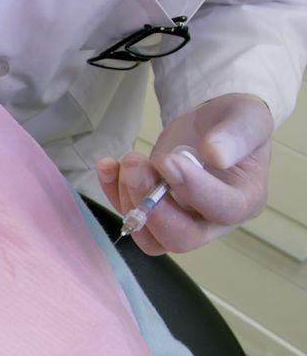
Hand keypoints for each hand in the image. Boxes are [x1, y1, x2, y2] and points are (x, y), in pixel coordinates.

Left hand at [96, 93, 272, 254]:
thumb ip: (236, 135)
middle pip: (180, 237)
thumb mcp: (246, 118)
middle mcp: (214, 221)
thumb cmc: (234, 124)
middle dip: (151, 205)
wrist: (211, 126)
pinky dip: (112, 192)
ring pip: (150, 237)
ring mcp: (181, 220)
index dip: (191, 188)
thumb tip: (215, 155)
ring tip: (128, 161)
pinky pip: (130, 216)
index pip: (221, 209)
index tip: (168, 160)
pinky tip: (108, 166)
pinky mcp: (154, 211)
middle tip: (135, 165)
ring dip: (128, 200)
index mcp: (245, 200)